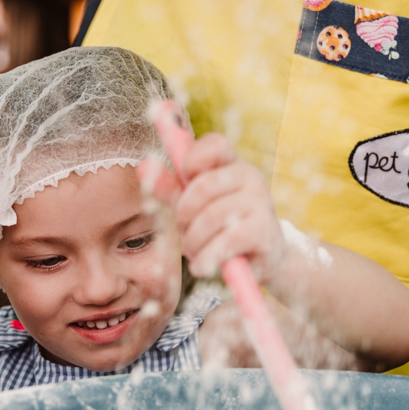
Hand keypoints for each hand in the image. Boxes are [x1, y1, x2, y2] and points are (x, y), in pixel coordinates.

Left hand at [138, 132, 285, 280]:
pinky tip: (203, 265)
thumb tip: (143, 166)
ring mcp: (261, 203)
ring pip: (211, 217)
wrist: (264, 259)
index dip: (192, 159)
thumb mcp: (194, 205)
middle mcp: (251, 178)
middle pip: (203, 186)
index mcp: (233, 164)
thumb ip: (170, 187)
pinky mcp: (265, 232)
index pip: (215, 144)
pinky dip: (207, 258)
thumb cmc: (223, 225)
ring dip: (193, 241)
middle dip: (184, 213)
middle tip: (184, 229)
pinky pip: (226, 242)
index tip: (185, 179)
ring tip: (193, 251)